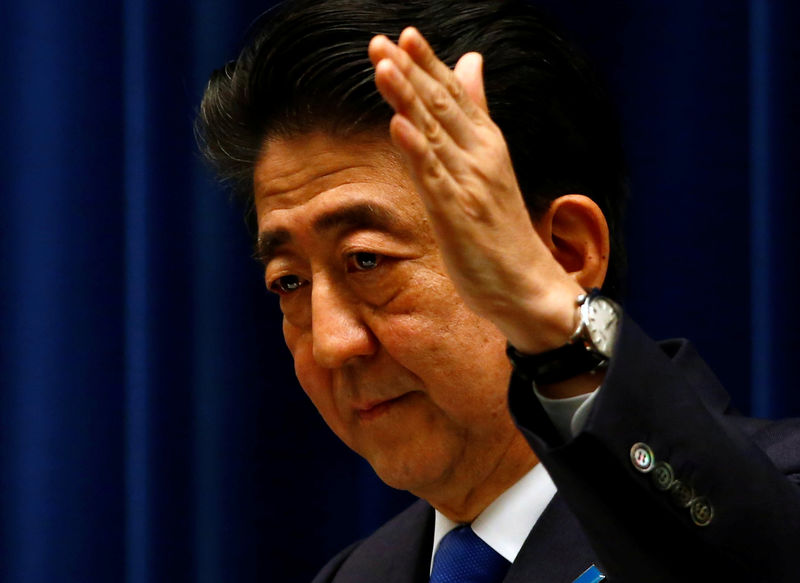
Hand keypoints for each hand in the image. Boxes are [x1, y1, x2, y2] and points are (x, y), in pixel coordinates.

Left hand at [368, 28, 580, 352]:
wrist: (528, 286)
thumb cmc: (503, 230)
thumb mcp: (490, 166)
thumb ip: (477, 114)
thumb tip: (471, 63)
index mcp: (486, 146)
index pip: (455, 95)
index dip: (429, 64)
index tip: (404, 34)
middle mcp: (480, 158)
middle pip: (442, 106)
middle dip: (410, 71)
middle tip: (381, 42)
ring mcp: (470, 186)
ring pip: (435, 135)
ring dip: (408, 99)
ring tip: (383, 67)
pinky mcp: (459, 217)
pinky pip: (434, 179)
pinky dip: (417, 150)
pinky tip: (398, 125)